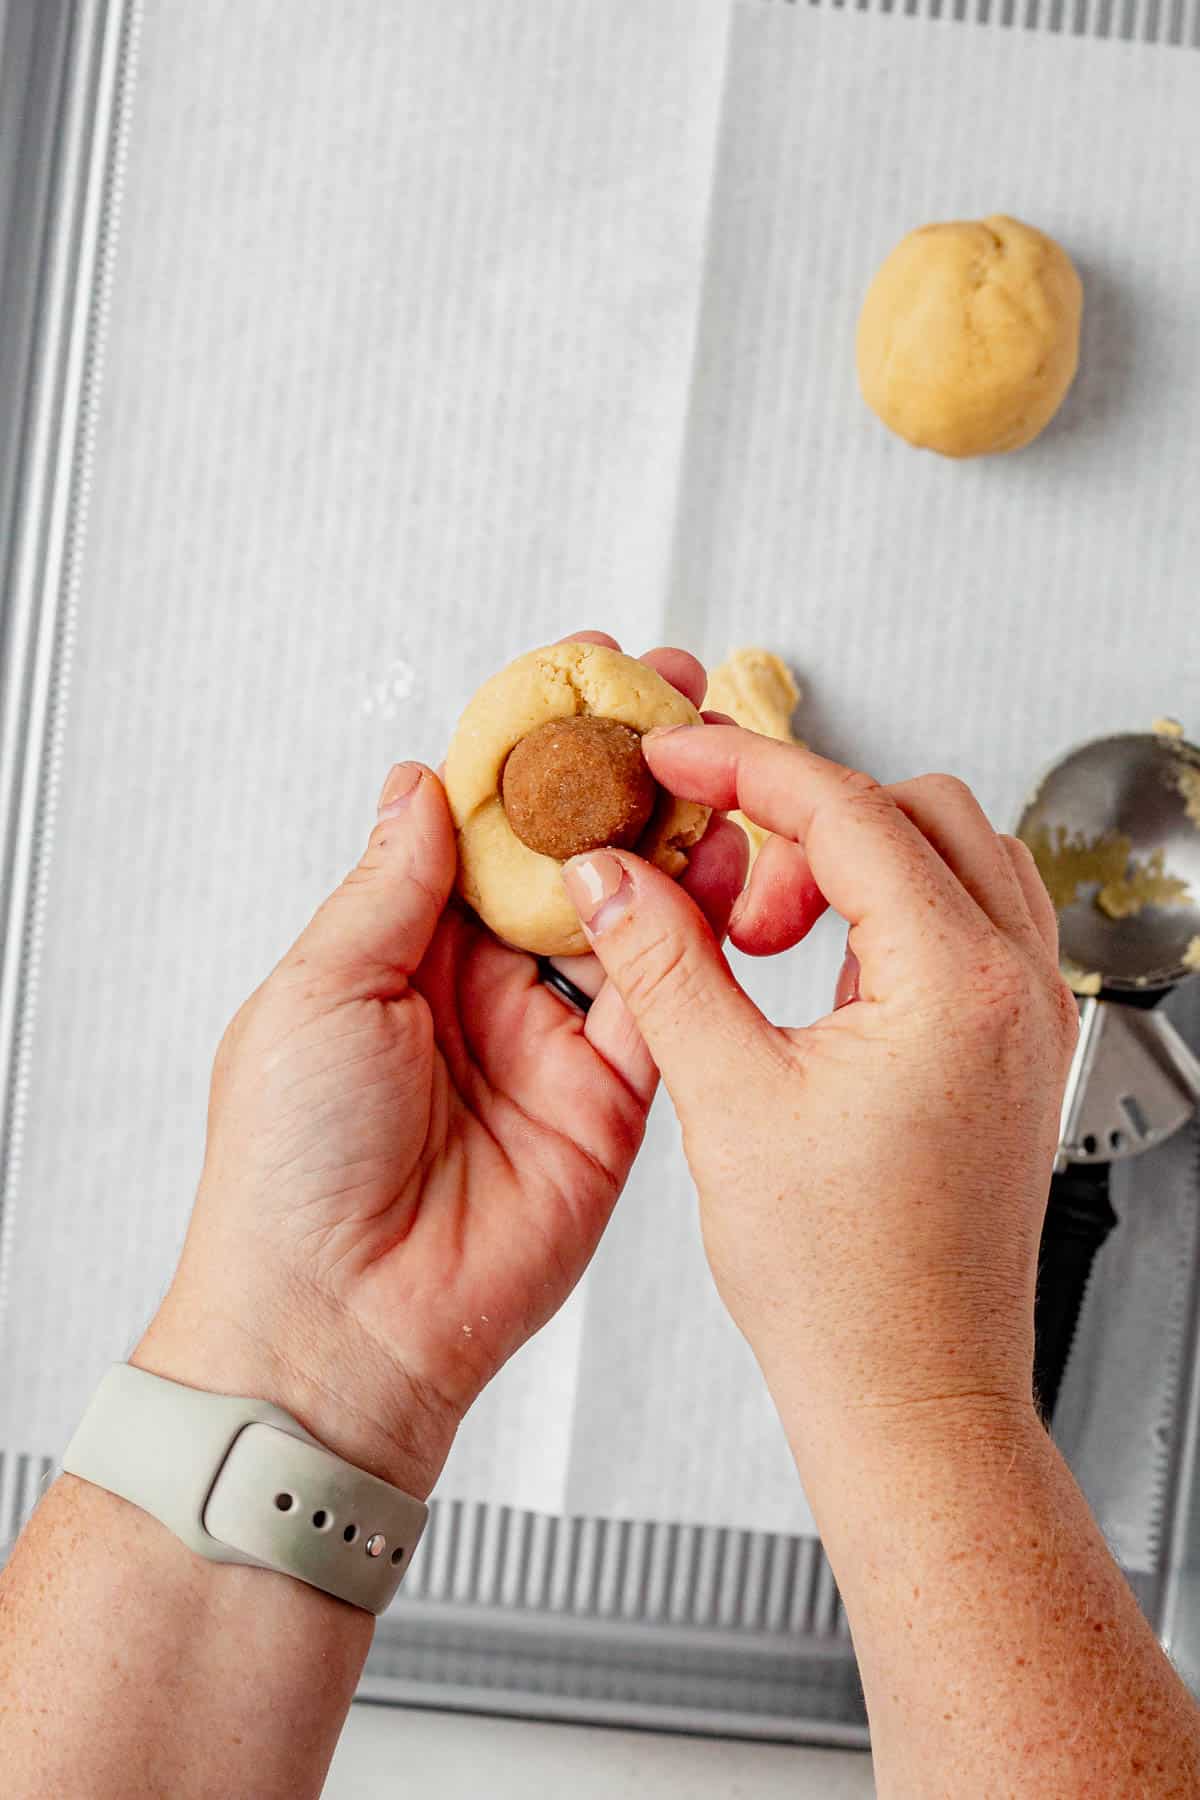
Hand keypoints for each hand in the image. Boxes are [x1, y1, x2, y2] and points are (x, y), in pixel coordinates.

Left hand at [136, 639, 746, 1496]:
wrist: (343, 1323)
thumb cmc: (291, 1166)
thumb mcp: (318, 991)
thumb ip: (389, 884)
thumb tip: (418, 780)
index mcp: (397, 951)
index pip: (477, 823)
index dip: (529, 748)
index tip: (580, 674)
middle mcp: (481, 987)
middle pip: (567, 856)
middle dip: (621, 776)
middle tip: (676, 698)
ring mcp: (552, 1041)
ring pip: (628, 915)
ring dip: (670, 838)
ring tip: (715, 763)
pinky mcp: (614, 1101)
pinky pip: (665, 1001)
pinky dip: (696, 934)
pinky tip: (720, 866)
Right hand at [561, 725, 1077, 1455]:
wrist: (913, 1396)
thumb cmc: (846, 1288)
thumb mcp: (728, 1101)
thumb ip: (665, 965)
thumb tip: (612, 875)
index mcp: (956, 982)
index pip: (847, 810)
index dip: (743, 766)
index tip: (675, 754)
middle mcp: (1017, 987)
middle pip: (914, 812)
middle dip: (802, 823)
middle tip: (719, 883)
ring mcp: (1030, 1019)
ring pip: (952, 858)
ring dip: (853, 864)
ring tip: (766, 936)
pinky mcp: (1017, 1052)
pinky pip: (968, 923)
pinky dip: (892, 913)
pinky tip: (820, 979)